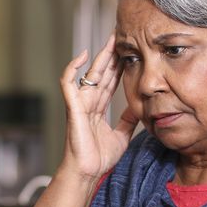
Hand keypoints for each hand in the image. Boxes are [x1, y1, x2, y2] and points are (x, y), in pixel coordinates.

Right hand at [59, 35, 138, 179]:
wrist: (88, 172)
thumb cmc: (98, 158)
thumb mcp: (121, 136)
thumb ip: (128, 121)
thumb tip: (138, 108)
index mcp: (99, 107)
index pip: (111, 80)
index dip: (119, 65)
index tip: (129, 50)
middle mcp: (89, 101)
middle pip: (103, 72)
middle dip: (112, 54)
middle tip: (123, 35)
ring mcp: (80, 103)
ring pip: (90, 73)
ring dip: (100, 55)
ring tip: (111, 39)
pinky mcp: (73, 107)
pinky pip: (68, 83)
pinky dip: (73, 68)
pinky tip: (83, 56)